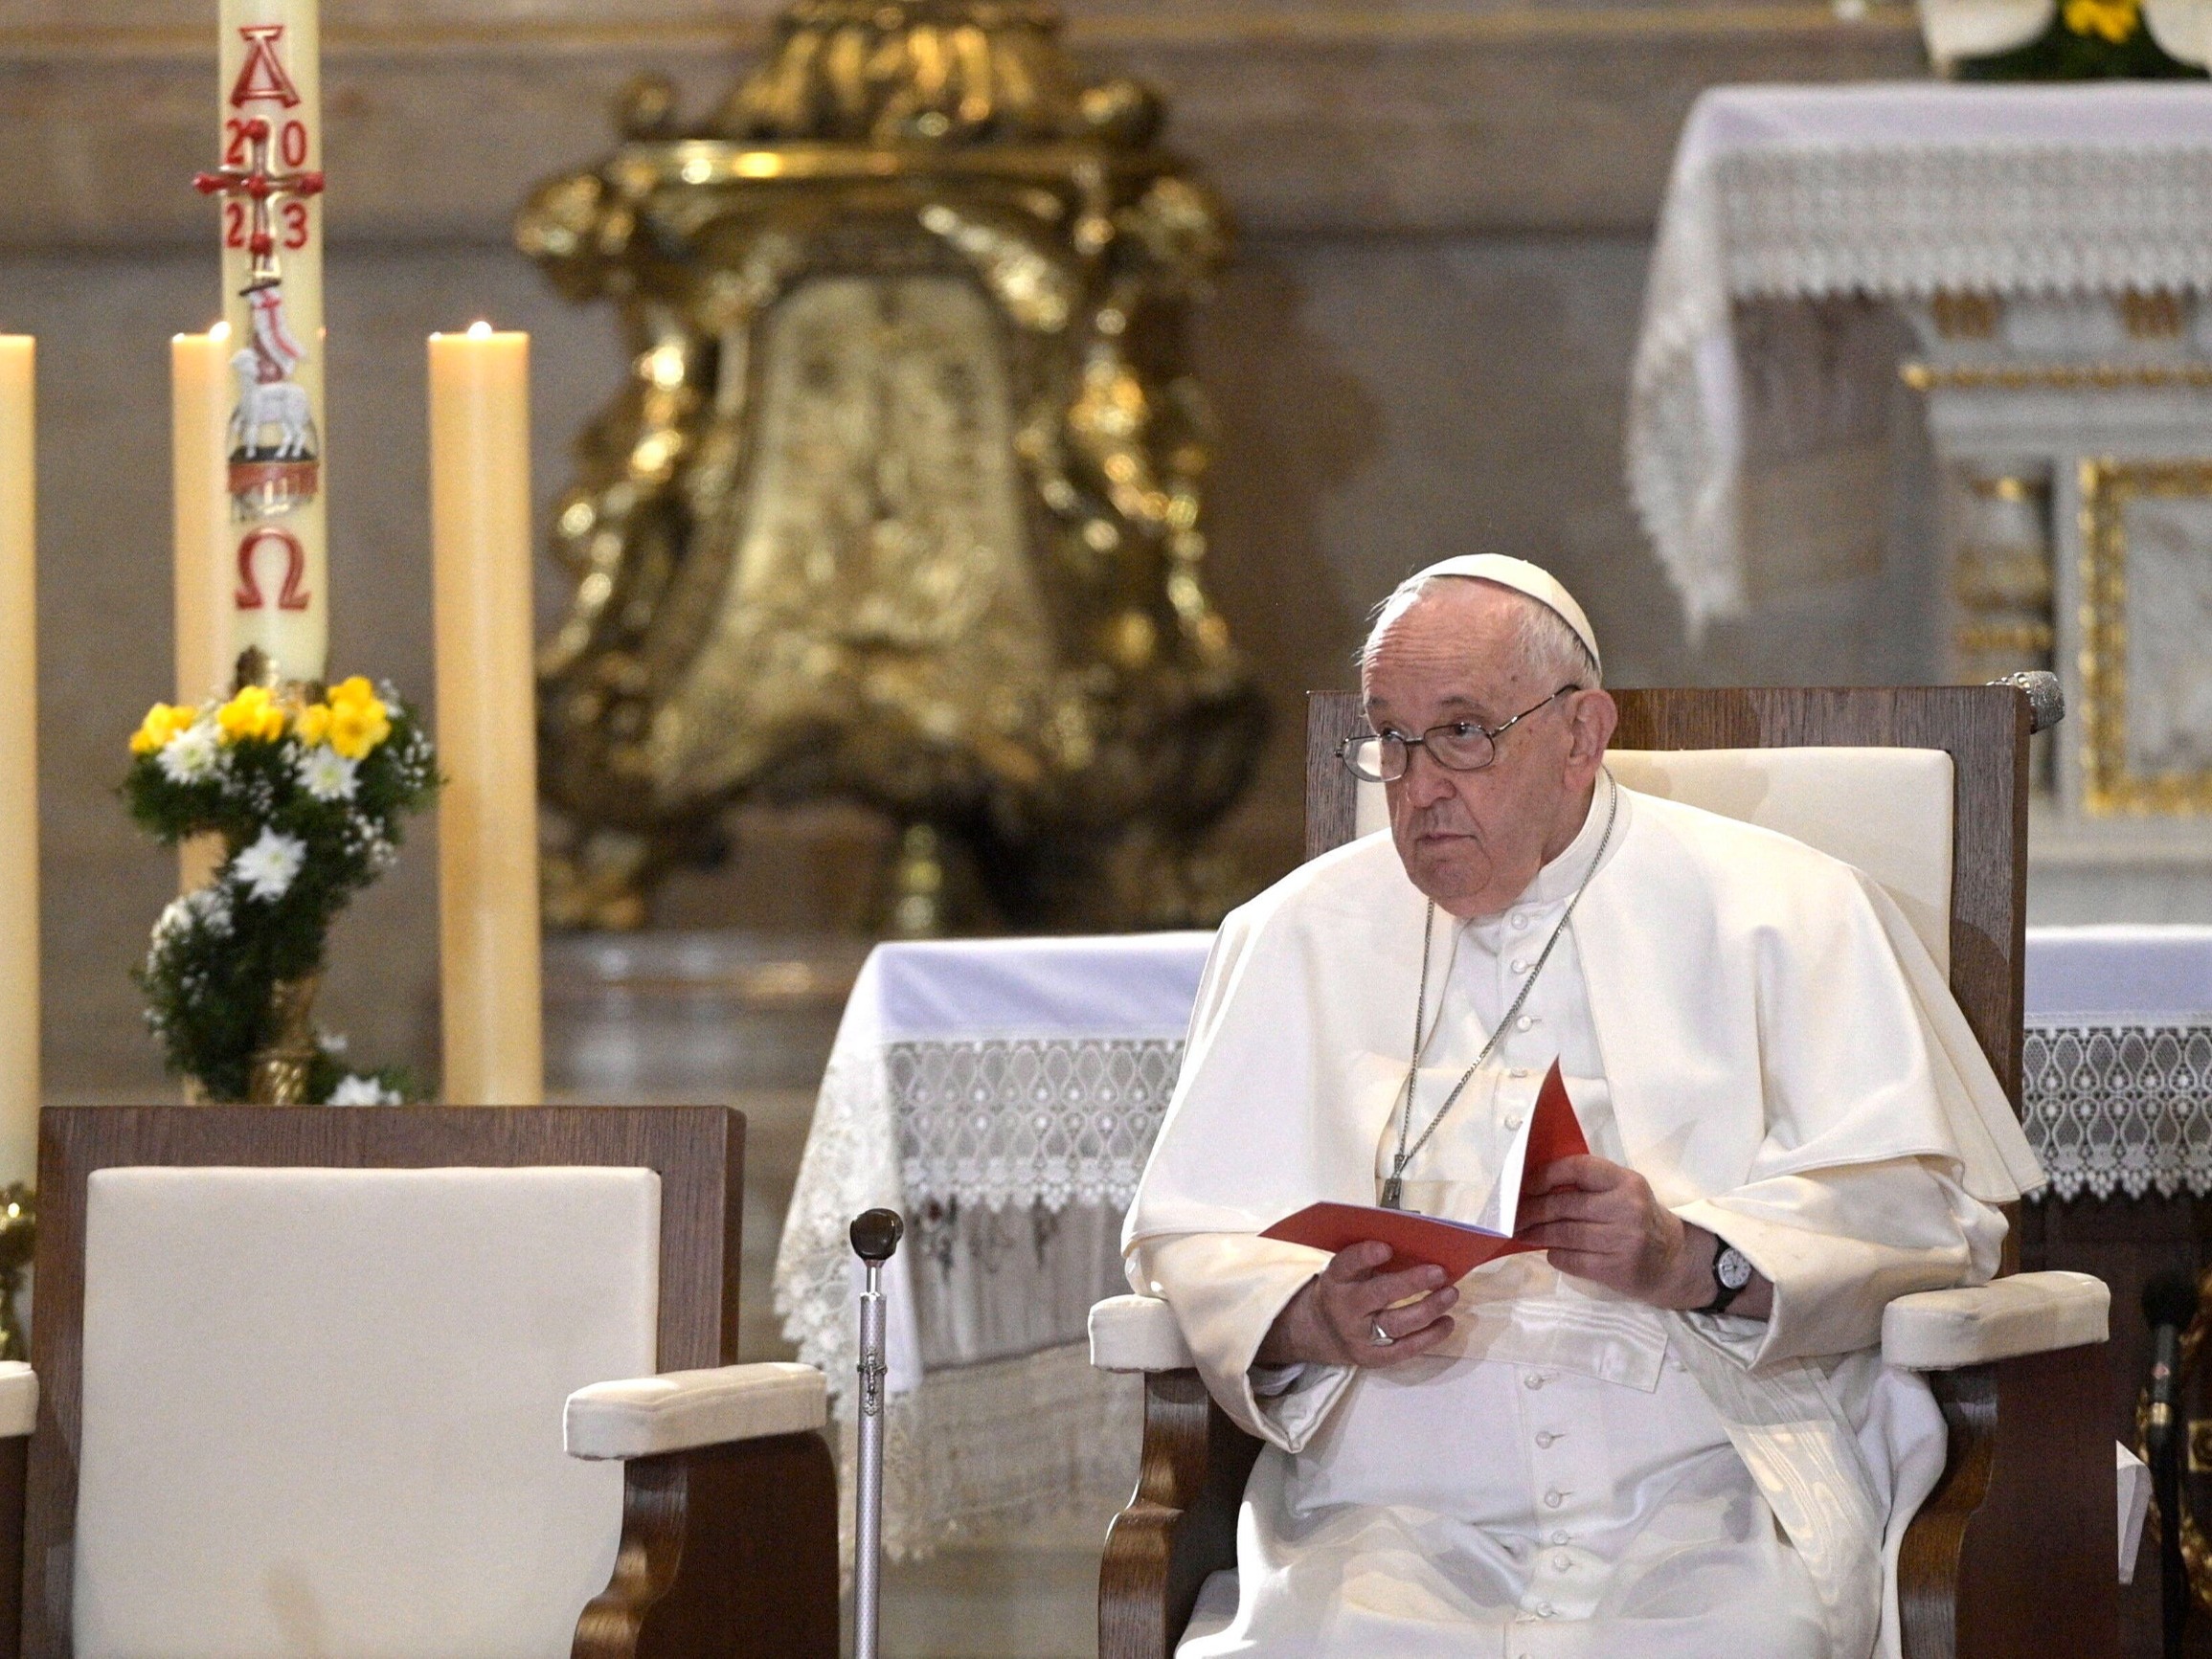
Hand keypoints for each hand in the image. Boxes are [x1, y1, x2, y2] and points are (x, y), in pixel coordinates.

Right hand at [1256, 1241, 1458, 1367]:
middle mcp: (1344, 1308)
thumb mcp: (1346, 1272)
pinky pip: (1404, 1349)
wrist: (1319, 1333)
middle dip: (1411, 1283)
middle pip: (1378, 1294)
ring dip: (1428, 1308)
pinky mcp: (1373, 1358)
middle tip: (1440, 1272)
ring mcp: (1358, 1337)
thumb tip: (1416, 1244)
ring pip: (1396, 1323)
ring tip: (1451, 1294)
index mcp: (1336, 1279)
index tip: (1388, 1247)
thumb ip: (1369, 1260)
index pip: (1346, 1264)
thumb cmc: (1344, 1291)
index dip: (1366, 1256)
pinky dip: (1430, 1337)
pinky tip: (1447, 1322)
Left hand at [1516, 1154, 1714, 1309]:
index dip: (1544, 1175)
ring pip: (1564, 1234)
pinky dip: (1555, 1255)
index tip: (1523, 1184)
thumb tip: (1534, 1187)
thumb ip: (1589, 1187)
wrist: (1677, 1262)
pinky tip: (1551, 1252)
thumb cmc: (1641, 1221)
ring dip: (1537, 1234)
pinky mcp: (1616, 1269)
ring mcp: (1622, 1241)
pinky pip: (1572, 1260)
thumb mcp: (1625, 1194)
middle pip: (1564, 1205)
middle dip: (1531, 1210)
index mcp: (1626, 1182)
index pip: (1578, 1168)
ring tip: (1523, 1233)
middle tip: (1512, 1215)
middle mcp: (1626, 1208)